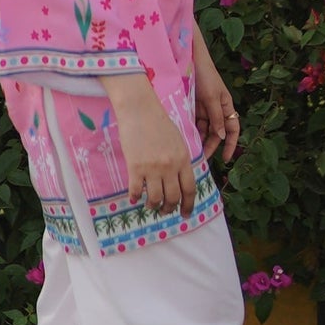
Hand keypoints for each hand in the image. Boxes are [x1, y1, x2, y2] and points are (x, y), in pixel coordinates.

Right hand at [102, 75, 194, 213]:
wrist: (140, 110)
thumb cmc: (158, 122)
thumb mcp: (178, 141)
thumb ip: (180, 160)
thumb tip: (178, 179)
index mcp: (183, 159)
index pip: (189, 189)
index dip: (188, 205)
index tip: (185, 214)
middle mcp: (170, 167)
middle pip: (173, 197)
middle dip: (169, 208)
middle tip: (165, 211)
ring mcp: (153, 168)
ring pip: (155, 198)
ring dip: (153, 206)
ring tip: (150, 205)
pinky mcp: (135, 167)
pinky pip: (136, 190)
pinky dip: (135, 197)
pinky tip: (134, 198)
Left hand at [192, 27, 241, 163]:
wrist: (191, 60)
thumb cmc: (206, 76)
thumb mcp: (212, 98)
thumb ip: (217, 117)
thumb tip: (222, 136)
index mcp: (226, 106)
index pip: (233, 129)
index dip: (231, 144)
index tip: (226, 158)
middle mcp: (217, 109)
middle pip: (217, 132)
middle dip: (212, 145)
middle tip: (203, 158)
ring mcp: (205, 108)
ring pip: (205, 129)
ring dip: (201, 139)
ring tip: (193, 151)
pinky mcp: (193, 105)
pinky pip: (194, 122)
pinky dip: (191, 130)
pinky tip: (185, 139)